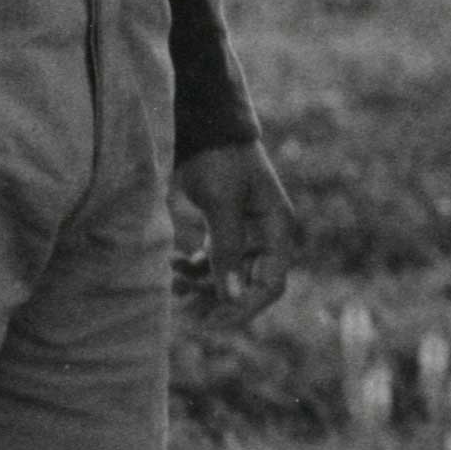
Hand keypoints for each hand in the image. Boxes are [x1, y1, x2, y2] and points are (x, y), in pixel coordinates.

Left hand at [173, 141, 296, 324]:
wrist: (204, 126)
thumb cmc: (219, 160)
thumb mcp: (222, 204)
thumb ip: (227, 251)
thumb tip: (230, 297)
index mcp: (277, 230)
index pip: (270, 284)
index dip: (245, 308)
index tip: (212, 323)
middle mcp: (265, 236)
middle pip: (248, 285)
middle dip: (218, 300)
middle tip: (186, 313)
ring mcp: (244, 233)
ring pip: (227, 276)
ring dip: (202, 286)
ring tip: (173, 283)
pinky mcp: (223, 228)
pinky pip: (212, 262)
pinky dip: (193, 269)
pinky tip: (173, 265)